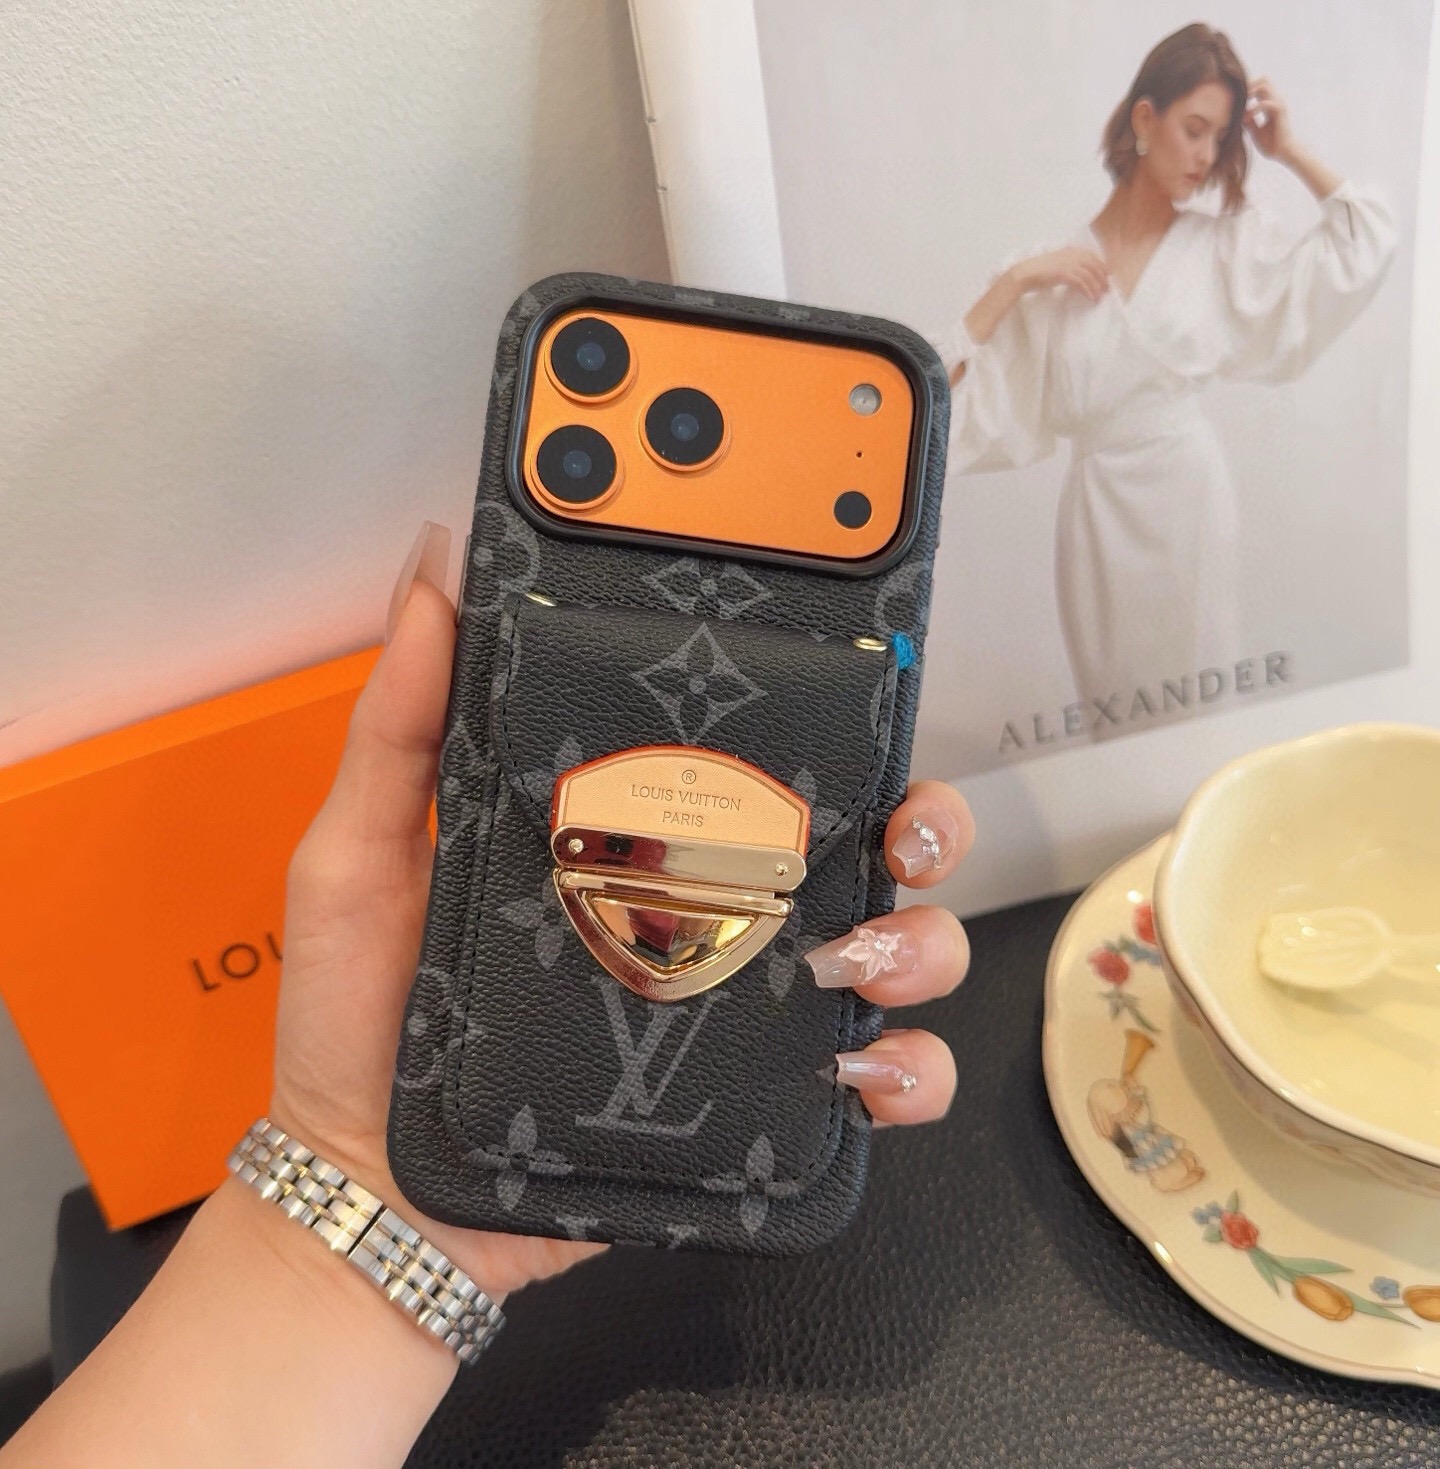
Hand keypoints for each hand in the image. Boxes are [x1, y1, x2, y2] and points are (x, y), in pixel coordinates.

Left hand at [268, 522, 975, 1299]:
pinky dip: (909, 1068)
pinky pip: (880, 1080)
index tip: (860, 697)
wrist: (382, 1191)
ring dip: (921, 941)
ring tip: (854, 960)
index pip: (762, 766)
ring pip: (899, 950)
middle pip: (865, 846)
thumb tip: (430, 570)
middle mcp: (715, 914)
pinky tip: (861, 1064)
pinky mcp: (761, 1106)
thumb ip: (401, 721)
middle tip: (898, 835)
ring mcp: (745, 1009)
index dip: (835, 727)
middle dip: (922, 824)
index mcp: (644, 844)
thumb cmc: (367, 1021)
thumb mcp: (364, 853)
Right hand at [1008, 247, 1109, 303]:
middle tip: (1106, 288)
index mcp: (1070, 250)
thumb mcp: (1055, 264)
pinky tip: (1091, 298)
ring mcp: (1068, 263)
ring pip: (1090, 275)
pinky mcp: (1064, 274)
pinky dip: (1088, 291)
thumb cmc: (1037, 271)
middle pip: (1094, 265)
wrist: (1024, 274)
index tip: (1106, 275)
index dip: (1101, 266)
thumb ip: (1066, 265)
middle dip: (1102, 277)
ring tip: (1099, 296)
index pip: (1092, 256)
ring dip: (1097, 287)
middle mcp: (1071, 255)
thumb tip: (1076, 274)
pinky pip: (1082, 283)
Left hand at [1244, 77, 1295, 161]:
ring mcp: (1279, 104)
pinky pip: (1266, 103)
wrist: (1284, 153)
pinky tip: (1247, 118)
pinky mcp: (1280, 112)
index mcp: (1270, 103)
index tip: (1234, 98)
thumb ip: (1248, 121)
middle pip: (1264, 79)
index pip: (1260, 85)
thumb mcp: (1255, 131)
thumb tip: (1236, 115)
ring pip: (1265, 85)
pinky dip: (1254, 108)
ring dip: (1250, 93)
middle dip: (1249, 85)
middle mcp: (1276, 100)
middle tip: (1237, 98)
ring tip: (1240, 106)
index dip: (1248, 88)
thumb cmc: (1271, 143)